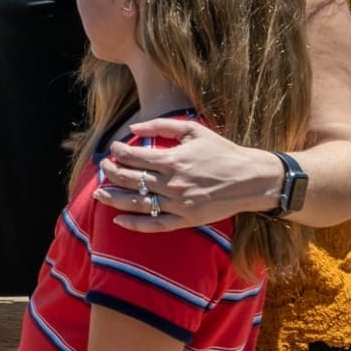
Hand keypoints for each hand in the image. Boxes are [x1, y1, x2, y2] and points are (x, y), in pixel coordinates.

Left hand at [92, 117, 281, 231]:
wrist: (251, 179)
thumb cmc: (222, 151)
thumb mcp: (193, 131)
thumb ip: (161, 125)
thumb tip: (133, 127)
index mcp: (173, 160)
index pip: (133, 156)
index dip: (118, 151)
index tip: (114, 148)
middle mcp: (172, 183)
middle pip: (130, 179)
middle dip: (111, 172)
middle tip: (104, 167)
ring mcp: (178, 204)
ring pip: (137, 203)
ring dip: (113, 198)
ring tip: (98, 193)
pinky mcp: (186, 220)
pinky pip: (155, 225)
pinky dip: (134, 224)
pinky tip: (118, 221)